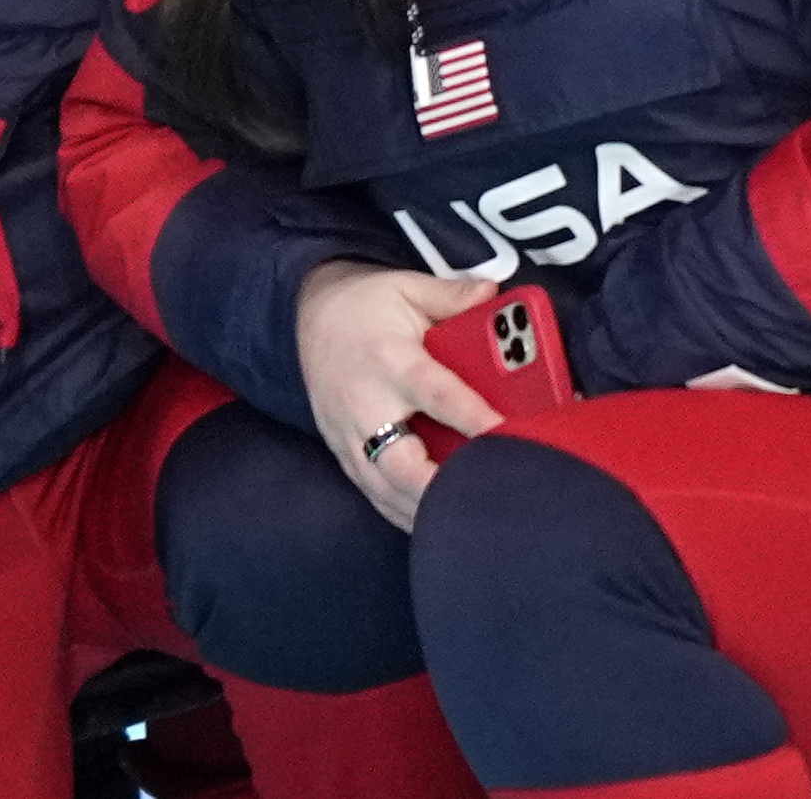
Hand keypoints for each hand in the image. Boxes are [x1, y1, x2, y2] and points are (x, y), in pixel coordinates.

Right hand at [294, 259, 500, 531]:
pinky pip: (374, 496)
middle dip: (442, 489)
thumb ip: (451, 296)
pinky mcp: (343, 454)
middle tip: (486, 498)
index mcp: (390, 361)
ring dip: (426, 509)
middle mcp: (366, 406)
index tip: (505, 434)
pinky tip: (435, 523)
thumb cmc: (364, 305)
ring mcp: (350, 436)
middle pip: (401, 465)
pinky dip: (405, 514)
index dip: (471, 417)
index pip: (436, 395)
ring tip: (469, 518)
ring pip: (386, 491)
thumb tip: (494, 294)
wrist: (305, 318)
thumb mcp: (406, 287)